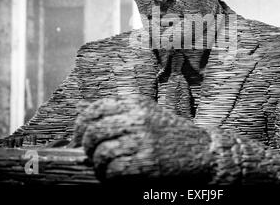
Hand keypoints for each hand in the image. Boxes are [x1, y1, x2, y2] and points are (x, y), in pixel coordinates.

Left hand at [74, 94, 213, 182]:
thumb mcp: (146, 113)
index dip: (80, 125)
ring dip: (98, 165)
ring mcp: (143, 139)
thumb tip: (81, 111)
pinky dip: (109, 177)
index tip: (78, 139)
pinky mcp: (147, 162)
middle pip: (94, 131)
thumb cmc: (169, 132)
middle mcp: (138, 117)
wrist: (201, 150)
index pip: (95, 109)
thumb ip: (118, 112)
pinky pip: (114, 171)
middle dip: (86, 147)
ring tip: (104, 168)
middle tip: (89, 156)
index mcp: (136, 102)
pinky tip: (115, 177)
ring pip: (101, 153)